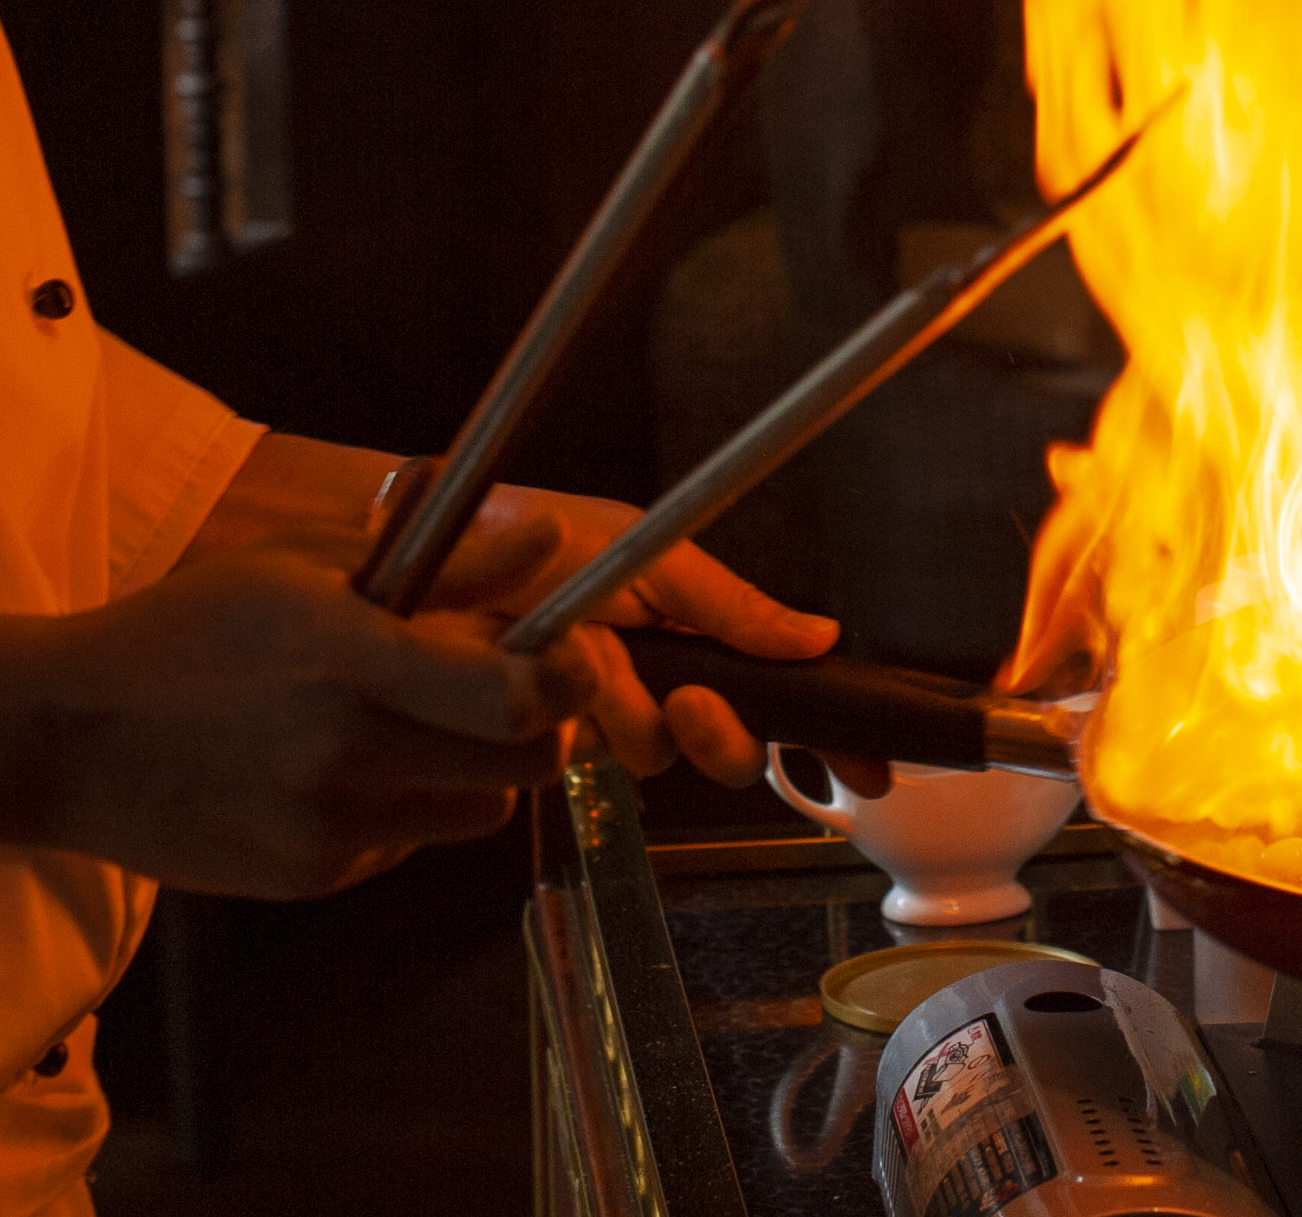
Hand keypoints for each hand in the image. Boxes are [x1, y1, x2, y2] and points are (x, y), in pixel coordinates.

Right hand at [28, 520, 592, 897]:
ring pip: (477, 812)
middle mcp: (344, 752)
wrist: (64, 739)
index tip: (569, 653)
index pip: (511, 697)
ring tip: (411, 725)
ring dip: (472, 769)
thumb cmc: (184, 632)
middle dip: (538, 724)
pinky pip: (407, 847)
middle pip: (523, 764)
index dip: (567, 681)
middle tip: (509, 688)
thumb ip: (441, 566)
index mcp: (345, 657)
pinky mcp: (310, 880)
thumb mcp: (303, 571)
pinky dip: (402, 810)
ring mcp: (327, 828)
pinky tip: (338, 769)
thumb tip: (547, 536)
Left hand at [431, 484, 893, 796]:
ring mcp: (602, 713)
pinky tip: (562, 682)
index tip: (865, 770)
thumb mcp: (648, 551)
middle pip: (729, 749)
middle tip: (690, 702)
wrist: (436, 550)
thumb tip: (819, 637)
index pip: (776, 694)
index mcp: (692, 631)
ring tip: (595, 664)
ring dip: (635, 718)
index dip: (826, 736)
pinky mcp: (548, 739)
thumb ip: (733, 605)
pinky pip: (592, 763)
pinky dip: (583, 725)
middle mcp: (657, 678)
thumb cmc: (535, 530)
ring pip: (661, 758)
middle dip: (721, 736)